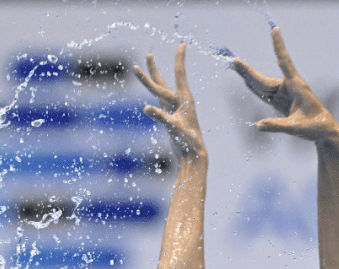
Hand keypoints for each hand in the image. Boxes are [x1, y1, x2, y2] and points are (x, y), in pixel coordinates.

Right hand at [134, 43, 204, 158]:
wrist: (193, 153)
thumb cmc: (188, 141)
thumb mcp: (174, 127)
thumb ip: (160, 116)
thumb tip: (145, 107)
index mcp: (184, 99)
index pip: (179, 74)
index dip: (179, 58)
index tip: (182, 44)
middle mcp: (179, 101)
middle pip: (162, 81)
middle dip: (153, 69)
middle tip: (147, 55)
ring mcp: (174, 108)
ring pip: (160, 89)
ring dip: (152, 77)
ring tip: (145, 65)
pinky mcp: (170, 116)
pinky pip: (160, 100)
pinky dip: (154, 93)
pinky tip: (151, 87)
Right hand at [232, 27, 338, 143]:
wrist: (325, 132)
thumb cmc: (315, 127)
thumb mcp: (296, 128)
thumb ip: (277, 126)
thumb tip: (259, 125)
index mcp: (296, 86)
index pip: (284, 62)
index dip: (278, 46)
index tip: (275, 29)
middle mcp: (289, 87)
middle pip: (265, 79)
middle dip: (249, 70)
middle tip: (234, 61)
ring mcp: (285, 95)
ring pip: (264, 85)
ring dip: (249, 77)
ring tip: (236, 67)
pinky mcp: (283, 103)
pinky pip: (266, 94)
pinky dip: (255, 89)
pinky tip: (247, 82)